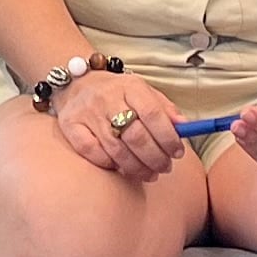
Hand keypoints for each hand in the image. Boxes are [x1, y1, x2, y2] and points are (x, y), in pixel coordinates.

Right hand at [48, 70, 183, 181]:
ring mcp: (87, 112)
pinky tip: (120, 166)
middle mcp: (106, 98)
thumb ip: (165, 109)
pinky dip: (109, 163)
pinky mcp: (70, 125)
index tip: (177, 152)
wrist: (77, 82)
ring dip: (137, 167)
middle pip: (136, 136)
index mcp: (129, 86)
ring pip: (116, 149)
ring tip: (150, 174)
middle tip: (165, 168)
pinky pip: (92, 152)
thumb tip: (186, 127)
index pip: (152, 113)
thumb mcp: (143, 91)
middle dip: (155, 158)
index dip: (167, 137)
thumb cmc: (118, 93)